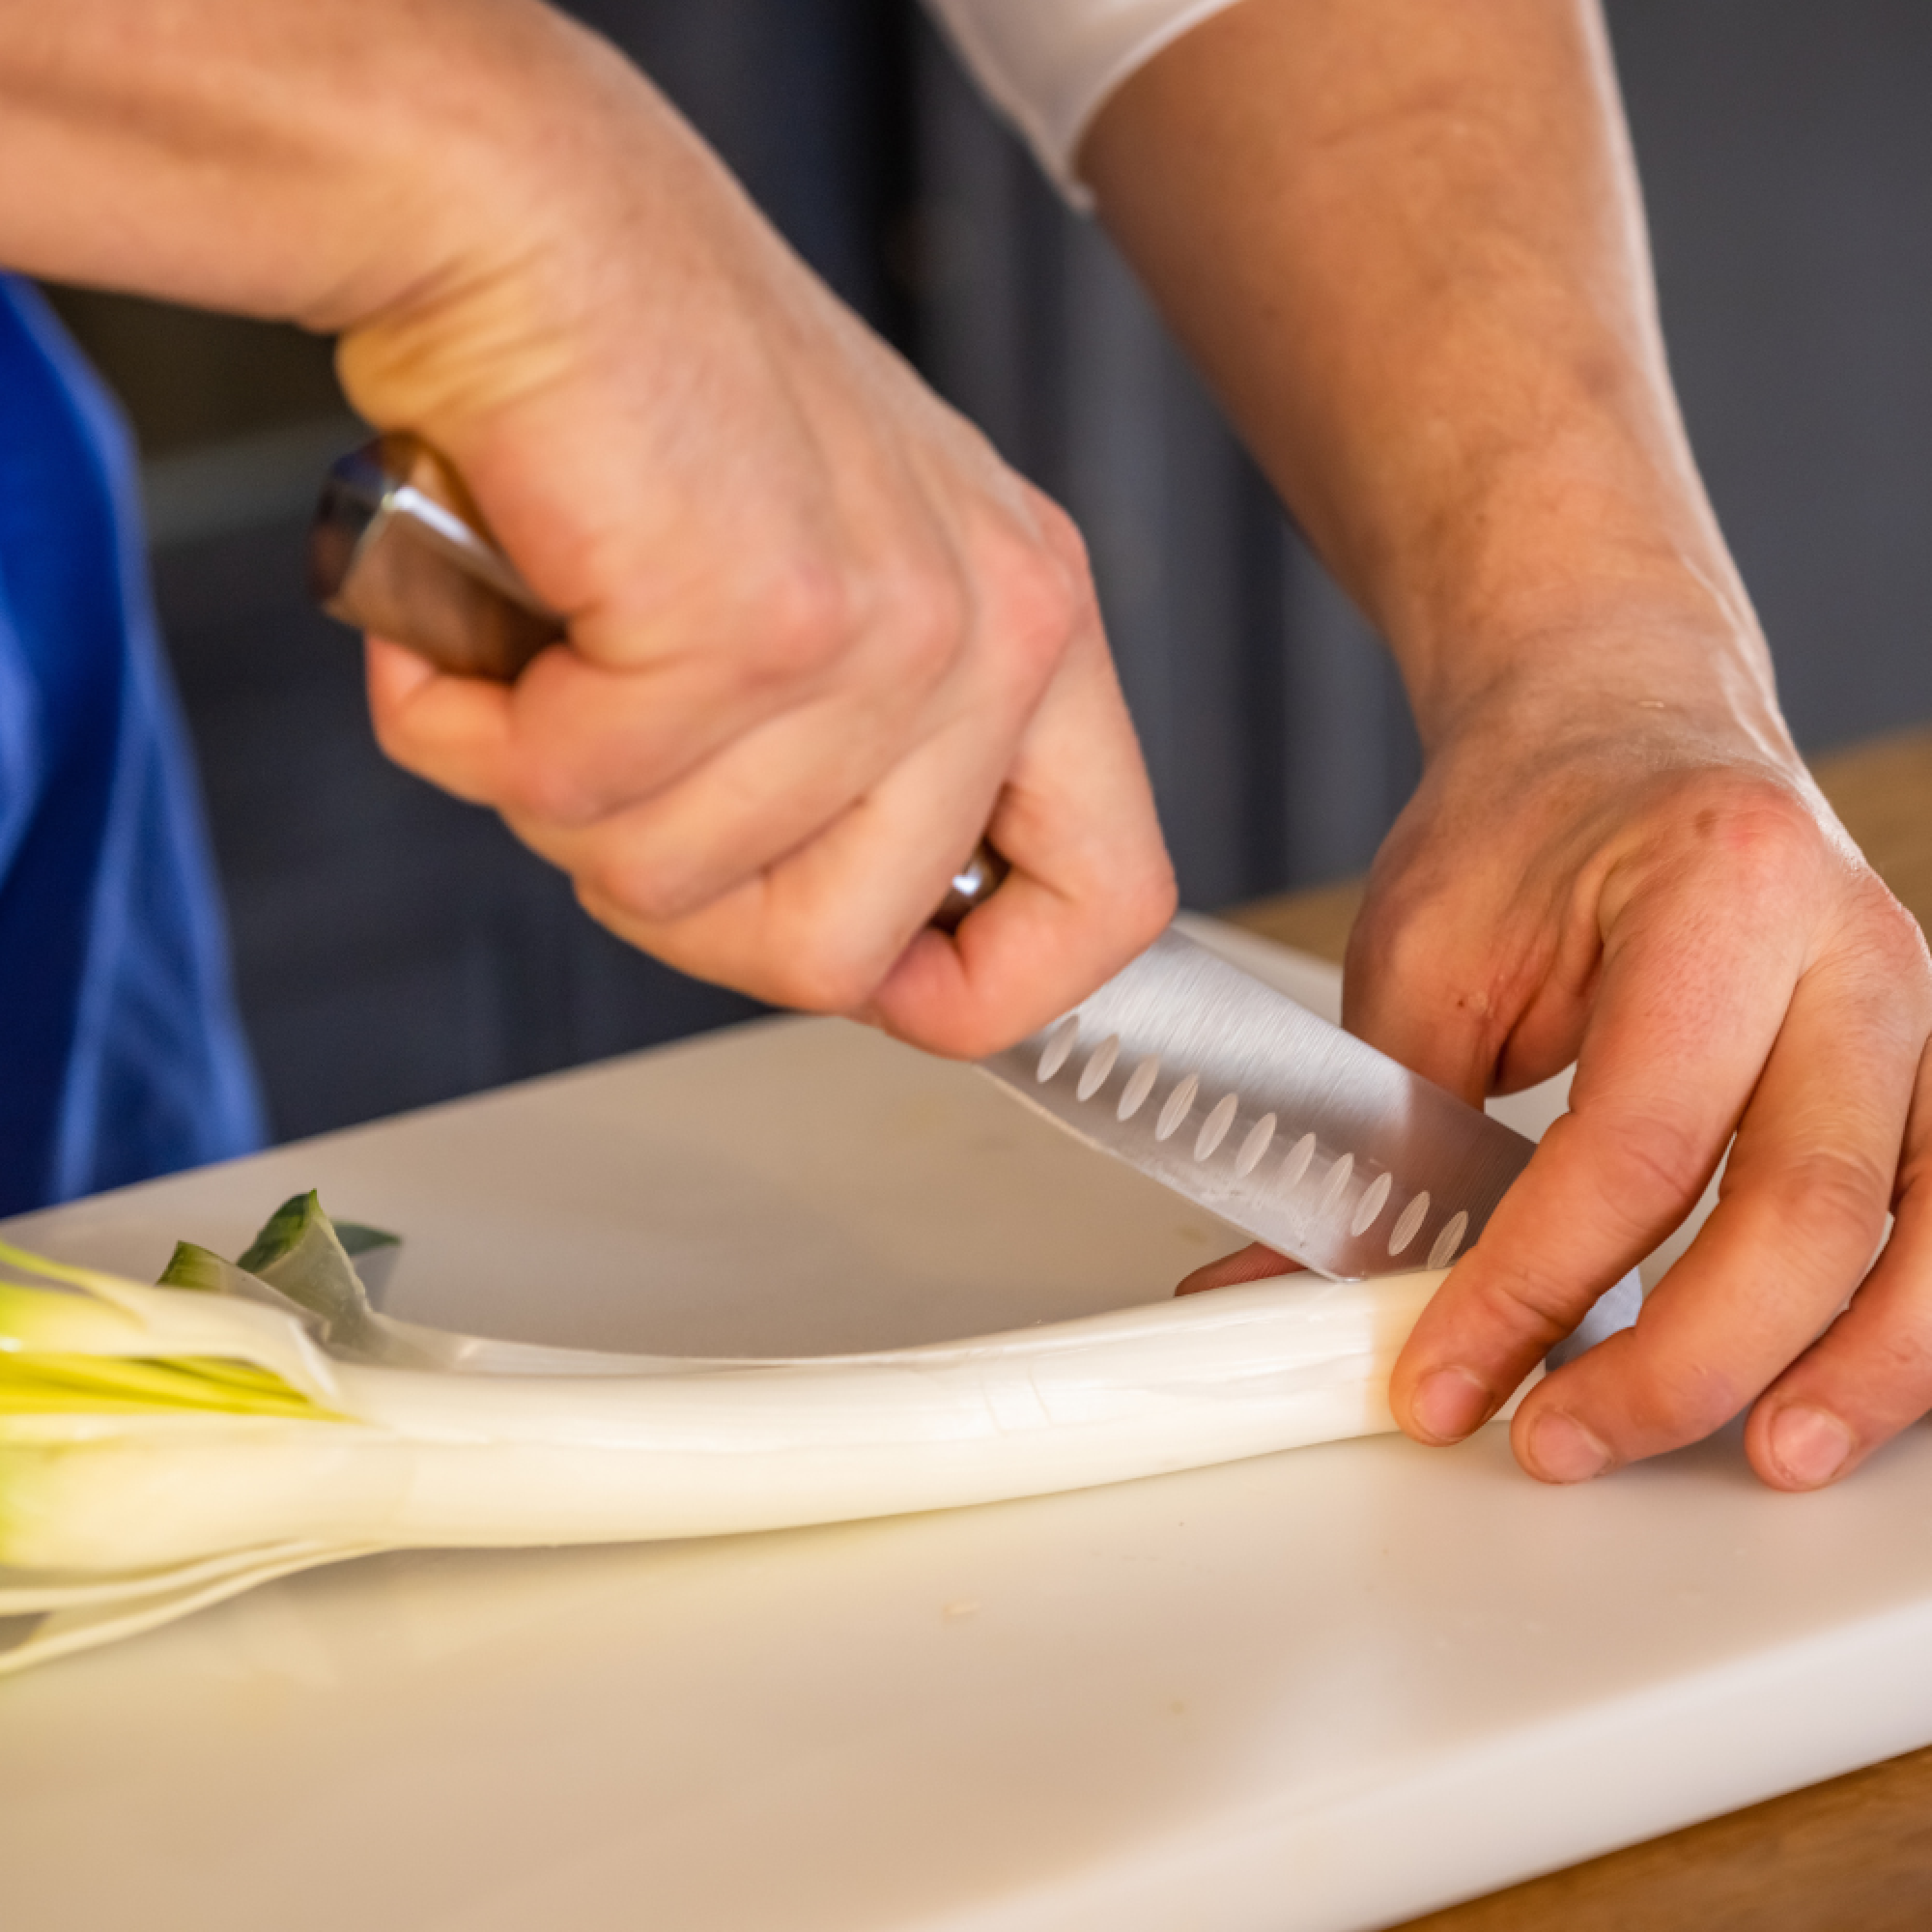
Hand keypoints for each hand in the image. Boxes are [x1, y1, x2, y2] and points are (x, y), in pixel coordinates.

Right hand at [339, 10, 1171, 1056]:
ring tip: (543, 661)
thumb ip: (866, 765)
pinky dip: (481, 736)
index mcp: (1033, 629)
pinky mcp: (753, 617)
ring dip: (559, 801)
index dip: (981, 993)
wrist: (525, 217)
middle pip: (843, 956)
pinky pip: (581, 793)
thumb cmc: (655, 404)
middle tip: (609, 775)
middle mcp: (992, 630)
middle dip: (682, 911)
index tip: (869, 977)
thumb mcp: (829, 592)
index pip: (1109, 902)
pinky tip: (479, 636)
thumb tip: (847, 953)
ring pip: (682, 887)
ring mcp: (884, 630)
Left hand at [1184, 671, 1931, 1491]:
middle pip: (1809, 1206)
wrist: (1617, 723)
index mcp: (1717, 895)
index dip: (1535, 1288)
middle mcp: (1851, 951)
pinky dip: (1905, 1321)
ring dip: (1848, 1371)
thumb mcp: (1426, 960)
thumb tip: (1296, 1294)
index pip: (1634, 1142)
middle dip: (1687, 1359)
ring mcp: (1916, 1009)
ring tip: (1756, 1458)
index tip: (1445, 1379)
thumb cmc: (1526, 824)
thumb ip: (1389, 1138)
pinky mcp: (1931, 1064)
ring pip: (1928, 1230)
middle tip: (1564, 1439)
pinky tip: (1835, 1389)